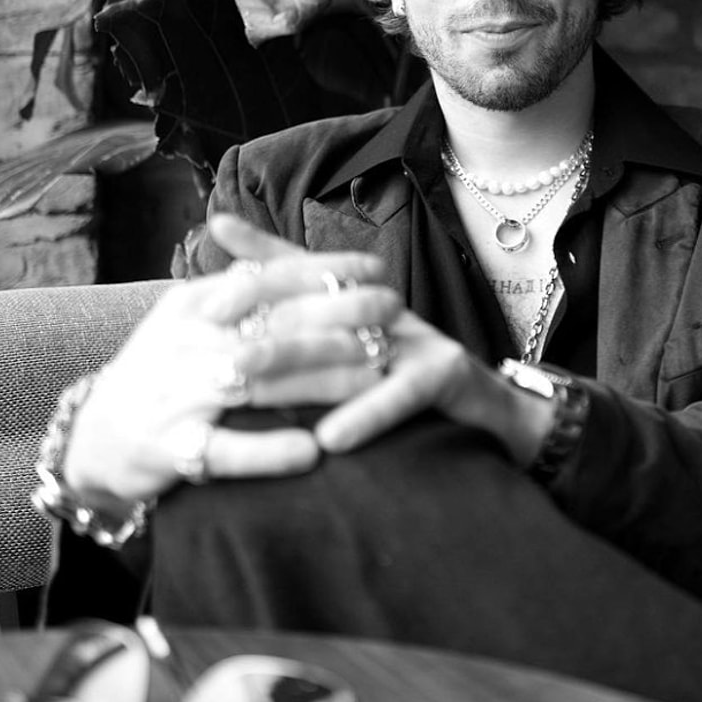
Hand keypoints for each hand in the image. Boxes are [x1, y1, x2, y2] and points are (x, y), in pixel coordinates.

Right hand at [62, 228, 398, 510]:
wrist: (90, 436)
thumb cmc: (158, 371)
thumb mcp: (186, 318)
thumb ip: (231, 288)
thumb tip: (280, 255)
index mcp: (193, 305)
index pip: (266, 277)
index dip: (323, 270)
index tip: (375, 267)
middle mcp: (185, 343)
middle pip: (272, 323)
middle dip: (340, 315)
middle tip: (393, 311)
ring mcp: (177, 395)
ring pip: (260, 380)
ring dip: (323, 377)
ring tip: (377, 372)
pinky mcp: (171, 448)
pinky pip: (225, 450)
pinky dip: (268, 452)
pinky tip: (313, 451)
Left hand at [215, 215, 556, 467]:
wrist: (494, 416)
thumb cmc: (412, 385)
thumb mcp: (354, 358)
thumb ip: (304, 330)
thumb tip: (253, 289)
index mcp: (362, 300)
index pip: (303, 273)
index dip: (256, 268)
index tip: (207, 262)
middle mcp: (386, 309)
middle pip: (317, 307)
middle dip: (259, 321)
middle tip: (208, 343)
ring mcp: (418, 338)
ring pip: (348, 347)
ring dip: (295, 366)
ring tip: (245, 382)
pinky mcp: (448, 373)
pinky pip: (402, 392)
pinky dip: (365, 414)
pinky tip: (328, 439)